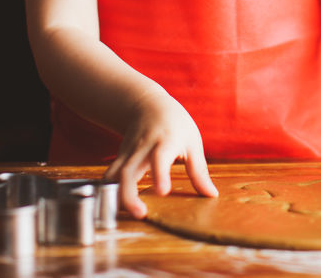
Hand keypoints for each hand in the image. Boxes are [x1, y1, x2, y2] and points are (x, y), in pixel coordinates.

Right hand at [103, 89, 217, 218]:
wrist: (146, 104)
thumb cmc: (175, 123)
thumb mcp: (192, 141)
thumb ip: (199, 171)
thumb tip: (212, 195)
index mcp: (165, 141)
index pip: (160, 157)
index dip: (160, 174)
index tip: (162, 192)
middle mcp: (142, 148)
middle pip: (128, 172)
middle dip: (129, 195)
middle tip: (139, 214)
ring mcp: (127, 154)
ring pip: (113, 176)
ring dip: (115, 197)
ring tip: (123, 216)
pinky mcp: (119, 159)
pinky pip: (110, 177)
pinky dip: (108, 193)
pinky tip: (113, 209)